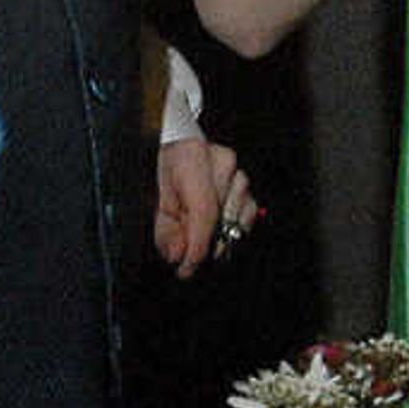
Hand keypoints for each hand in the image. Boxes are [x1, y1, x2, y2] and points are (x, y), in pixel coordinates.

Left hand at [154, 135, 258, 275]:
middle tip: (185, 256)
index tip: (185, 268)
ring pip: (235, 223)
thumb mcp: (158, 198)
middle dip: (201, 246)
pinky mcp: (250, 183)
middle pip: (220, 223)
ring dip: (215, 236)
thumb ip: (167, 229)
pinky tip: (217, 226)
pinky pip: (247, 216)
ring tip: (196, 233)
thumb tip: (179, 256)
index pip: (204, 213)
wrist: (184, 139)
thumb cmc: (171, 165)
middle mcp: (224, 164)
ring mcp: (240, 172)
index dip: (196, 247)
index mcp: (195, 158)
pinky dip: (231, 227)